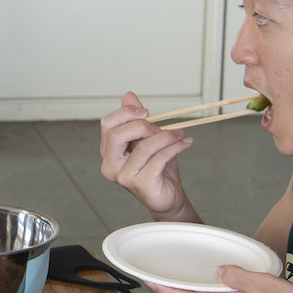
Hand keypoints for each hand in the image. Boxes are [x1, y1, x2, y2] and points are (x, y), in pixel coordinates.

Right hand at [100, 92, 195, 219]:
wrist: (168, 196)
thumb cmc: (157, 168)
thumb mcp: (147, 139)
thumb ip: (136, 119)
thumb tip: (128, 95)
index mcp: (108, 152)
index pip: (107, 124)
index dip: (126, 113)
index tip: (147, 112)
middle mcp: (111, 165)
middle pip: (116, 134)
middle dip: (141, 125)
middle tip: (160, 126)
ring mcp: (124, 176)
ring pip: (144, 146)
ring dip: (166, 136)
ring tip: (180, 134)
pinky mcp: (140, 184)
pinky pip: (158, 158)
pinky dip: (174, 147)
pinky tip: (185, 144)